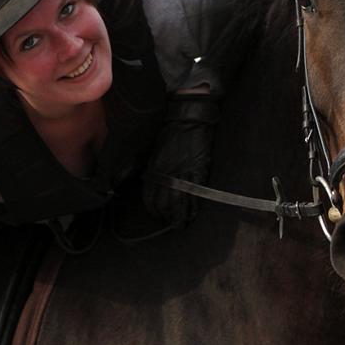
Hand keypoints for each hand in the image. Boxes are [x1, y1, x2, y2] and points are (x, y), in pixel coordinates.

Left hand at [143, 92, 220, 227]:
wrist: (188, 121)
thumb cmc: (170, 134)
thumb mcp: (153, 152)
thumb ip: (151, 170)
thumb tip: (146, 181)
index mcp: (154, 170)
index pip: (150, 198)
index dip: (153, 210)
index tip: (157, 215)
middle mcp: (167, 176)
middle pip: (163, 205)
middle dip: (165, 217)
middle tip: (169, 223)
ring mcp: (183, 176)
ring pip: (179, 204)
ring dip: (179, 217)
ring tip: (181, 224)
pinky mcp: (198, 174)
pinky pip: (195, 197)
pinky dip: (193, 209)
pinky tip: (193, 214)